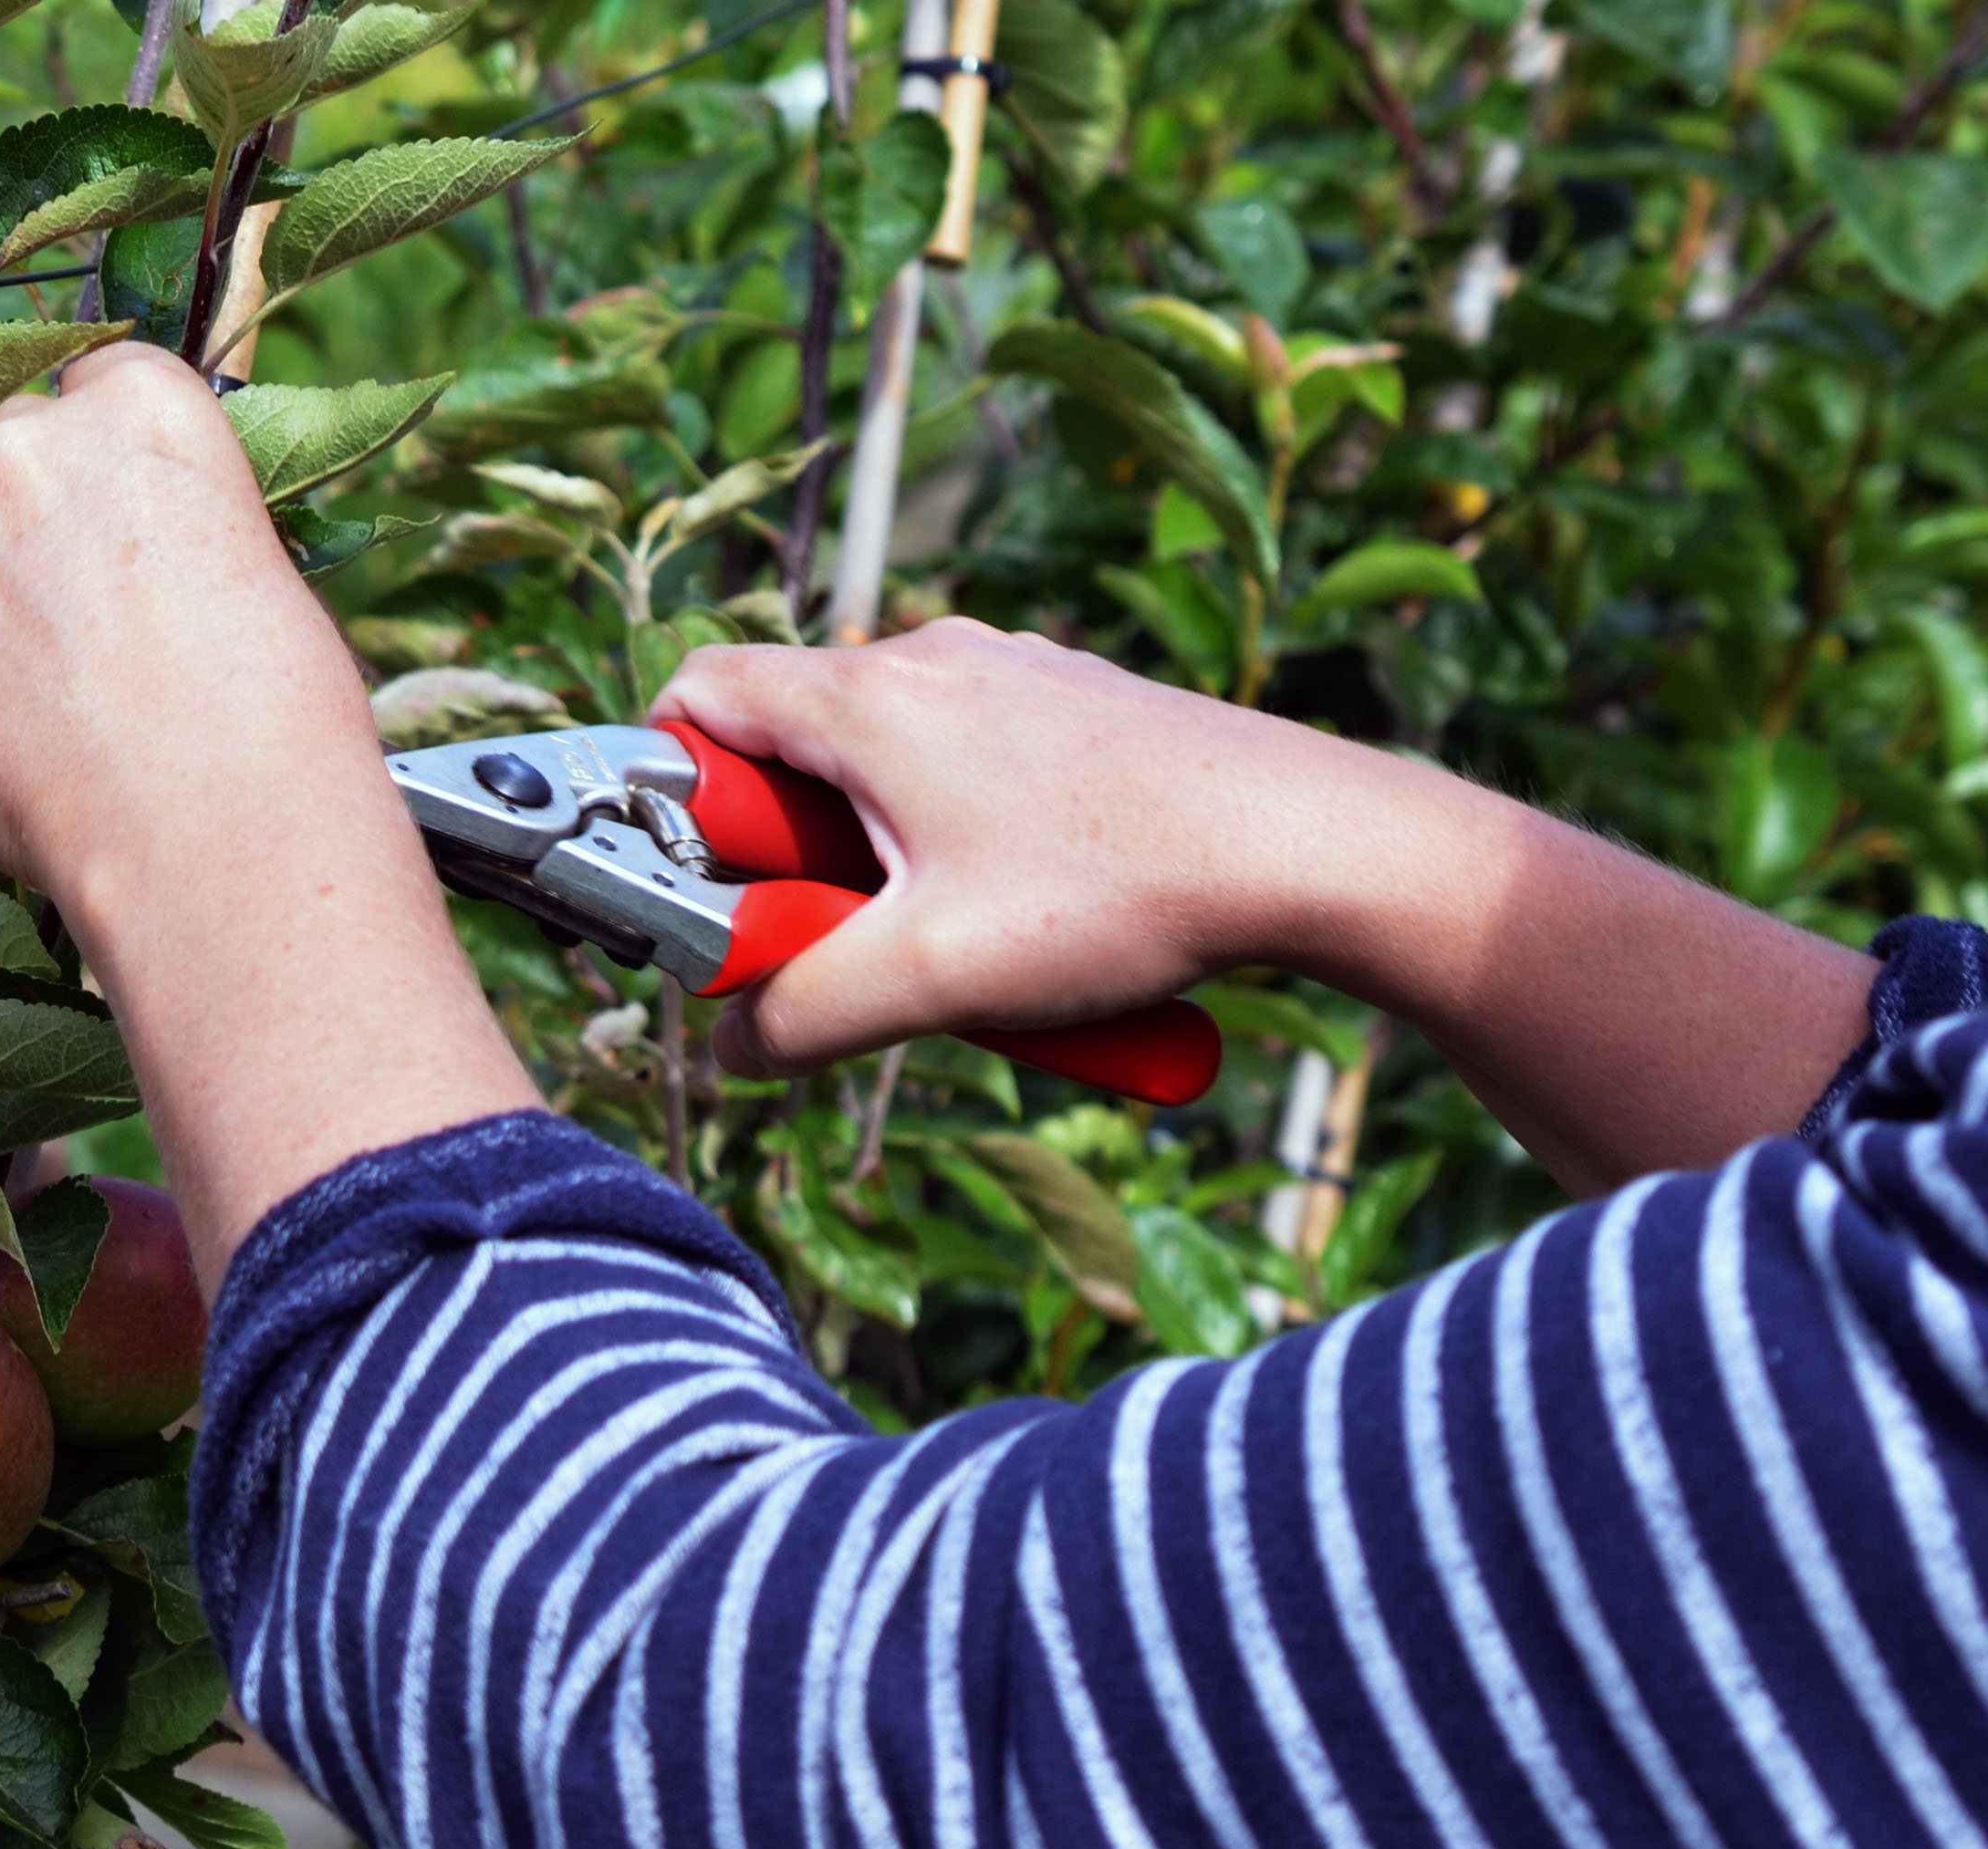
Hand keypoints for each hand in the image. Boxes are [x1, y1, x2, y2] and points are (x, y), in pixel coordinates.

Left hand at [0, 343, 531, 1279]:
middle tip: (63, 611)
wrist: (223, 836)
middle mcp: (29, 452)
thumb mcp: (250, 568)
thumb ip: (156, 524)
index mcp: (139, 409)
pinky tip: (0, 750)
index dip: (92, 460)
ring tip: (20, 676)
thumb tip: (109, 552)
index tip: (104, 515)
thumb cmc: (277, 718)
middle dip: (15, 516)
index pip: (84, 385)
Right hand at [659, 622, 1872, 1190]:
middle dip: (791, 863)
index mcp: (870, 699)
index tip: (704, 889)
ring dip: (883, 871)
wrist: (1322, 849)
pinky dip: (962, 856)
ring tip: (953, 952)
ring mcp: (1013, 679)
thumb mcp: (931, 978)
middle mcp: (931, 662)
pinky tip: (1035, 930)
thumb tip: (730, 1046)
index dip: (665, 793)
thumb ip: (797, 1015)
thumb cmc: (1126, 894)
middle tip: (840, 948)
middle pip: (788, 748)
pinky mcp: (1077, 713)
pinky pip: (966, 778)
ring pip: (883, 772)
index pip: (696, 696)